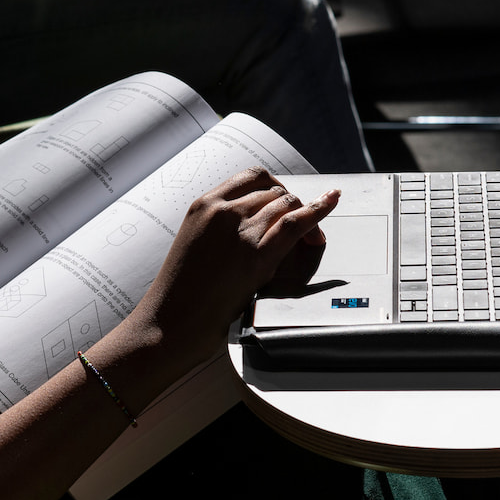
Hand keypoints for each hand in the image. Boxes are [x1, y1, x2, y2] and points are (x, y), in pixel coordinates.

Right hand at [134, 168, 338, 366]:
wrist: (169, 322)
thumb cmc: (181, 292)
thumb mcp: (195, 243)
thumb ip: (221, 228)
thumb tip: (255, 224)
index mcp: (204, 205)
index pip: (252, 176)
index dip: (276, 186)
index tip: (286, 200)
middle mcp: (221, 211)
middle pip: (274, 191)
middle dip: (294, 205)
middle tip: (304, 226)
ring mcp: (239, 232)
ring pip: (287, 204)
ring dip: (307, 215)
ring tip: (313, 236)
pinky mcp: (255, 256)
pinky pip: (295, 223)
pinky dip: (319, 211)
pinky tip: (331, 204)